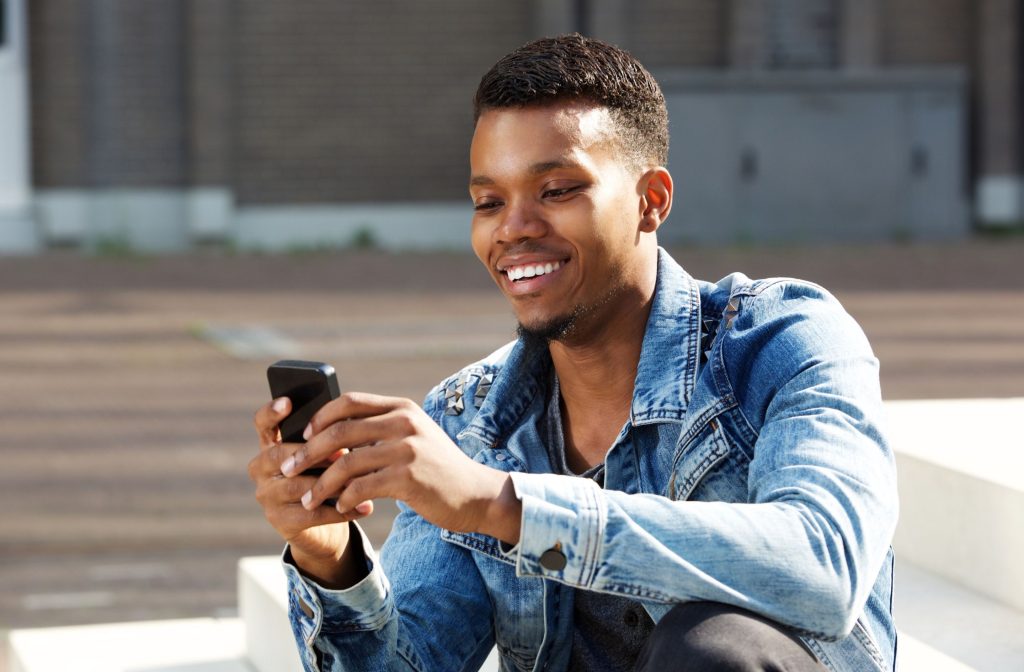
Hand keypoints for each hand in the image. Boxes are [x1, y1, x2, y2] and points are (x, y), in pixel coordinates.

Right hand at [249, 397, 368, 587]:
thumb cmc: (328, 478)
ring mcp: (267, 496)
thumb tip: (349, 425)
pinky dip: (342, 510)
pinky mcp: (279, 521)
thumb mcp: (328, 455)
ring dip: (332, 483)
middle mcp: (261, 468)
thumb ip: (329, 439)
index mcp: (272, 445)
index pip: (263, 423)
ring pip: (296, 485)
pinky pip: (311, 513)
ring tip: (360, 482)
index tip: (288, 402)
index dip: (271, 412)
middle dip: (314, 453)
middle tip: (344, 454)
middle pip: (279, 454)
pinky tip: (365, 506)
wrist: (325, 527)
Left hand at [283, 392, 521, 542]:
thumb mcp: (414, 436)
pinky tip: (340, 507)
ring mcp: (407, 450)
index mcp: (402, 408)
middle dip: (308, 452)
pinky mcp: (407, 478)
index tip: (303, 435)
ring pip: (345, 463)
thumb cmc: (437, 468)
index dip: (321, 416)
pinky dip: (343, 499)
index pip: (350, 401)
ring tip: (309, 499)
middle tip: (289, 469)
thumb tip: (333, 433)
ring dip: (321, 484)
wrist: (476, 494)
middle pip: (340, 431)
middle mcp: (404, 423)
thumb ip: (382, 428)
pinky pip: (360, 488)